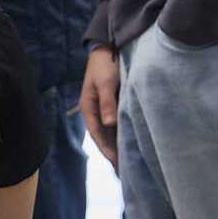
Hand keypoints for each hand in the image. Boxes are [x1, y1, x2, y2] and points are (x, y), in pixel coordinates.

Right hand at [80, 46, 120, 170]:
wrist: (107, 47)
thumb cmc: (105, 65)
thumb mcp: (105, 83)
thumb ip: (108, 103)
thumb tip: (109, 124)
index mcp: (88, 107)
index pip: (97, 134)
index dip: (106, 149)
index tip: (117, 163)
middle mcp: (94, 110)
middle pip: (102, 136)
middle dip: (111, 152)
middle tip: (123, 171)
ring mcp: (103, 108)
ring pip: (109, 132)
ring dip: (116, 145)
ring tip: (127, 162)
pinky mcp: (112, 103)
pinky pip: (115, 124)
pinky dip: (121, 135)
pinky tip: (130, 143)